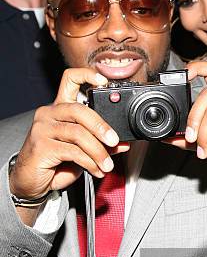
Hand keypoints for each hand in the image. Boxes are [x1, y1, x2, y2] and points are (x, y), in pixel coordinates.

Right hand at [9, 68, 129, 201]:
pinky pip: (72, 151)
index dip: (87, 76)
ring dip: (98, 152)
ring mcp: (43, 129)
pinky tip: (96, 170)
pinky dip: (89, 162)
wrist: (31, 181)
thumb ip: (101, 144)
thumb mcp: (83, 150)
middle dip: (101, 126)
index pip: (69, 80)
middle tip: (114, 140)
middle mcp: (49, 114)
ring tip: (107, 165)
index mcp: (60, 109)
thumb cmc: (55, 162)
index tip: (104, 81)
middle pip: (79, 110)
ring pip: (78, 133)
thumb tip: (125, 143)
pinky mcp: (41, 146)